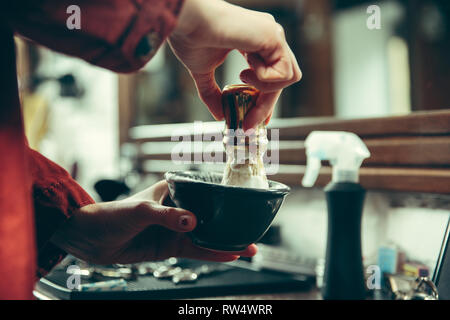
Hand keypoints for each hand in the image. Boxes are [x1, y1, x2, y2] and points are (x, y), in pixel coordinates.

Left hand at [51, 180, 256, 264]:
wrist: (90, 239)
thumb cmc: (111, 214)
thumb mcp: (140, 210)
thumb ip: (166, 216)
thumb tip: (192, 223)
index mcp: (173, 190)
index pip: (204, 190)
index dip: (225, 196)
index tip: (246, 201)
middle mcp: (178, 208)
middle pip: (210, 215)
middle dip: (231, 223)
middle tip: (254, 229)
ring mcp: (175, 229)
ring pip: (206, 236)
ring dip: (226, 242)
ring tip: (249, 247)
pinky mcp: (170, 246)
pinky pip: (195, 251)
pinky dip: (212, 254)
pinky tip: (229, 255)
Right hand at [169, 0, 301, 129]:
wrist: (187, 21)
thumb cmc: (191, 37)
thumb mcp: (203, 73)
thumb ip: (213, 93)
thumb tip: (220, 115)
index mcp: (255, 43)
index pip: (271, 76)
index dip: (265, 100)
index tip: (253, 120)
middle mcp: (268, 38)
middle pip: (281, 80)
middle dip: (265, 105)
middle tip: (248, 124)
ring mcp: (273, 35)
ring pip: (289, 77)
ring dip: (265, 89)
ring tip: (243, 78)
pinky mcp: (274, 37)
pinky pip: (284, 73)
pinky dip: (265, 80)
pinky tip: (245, 69)